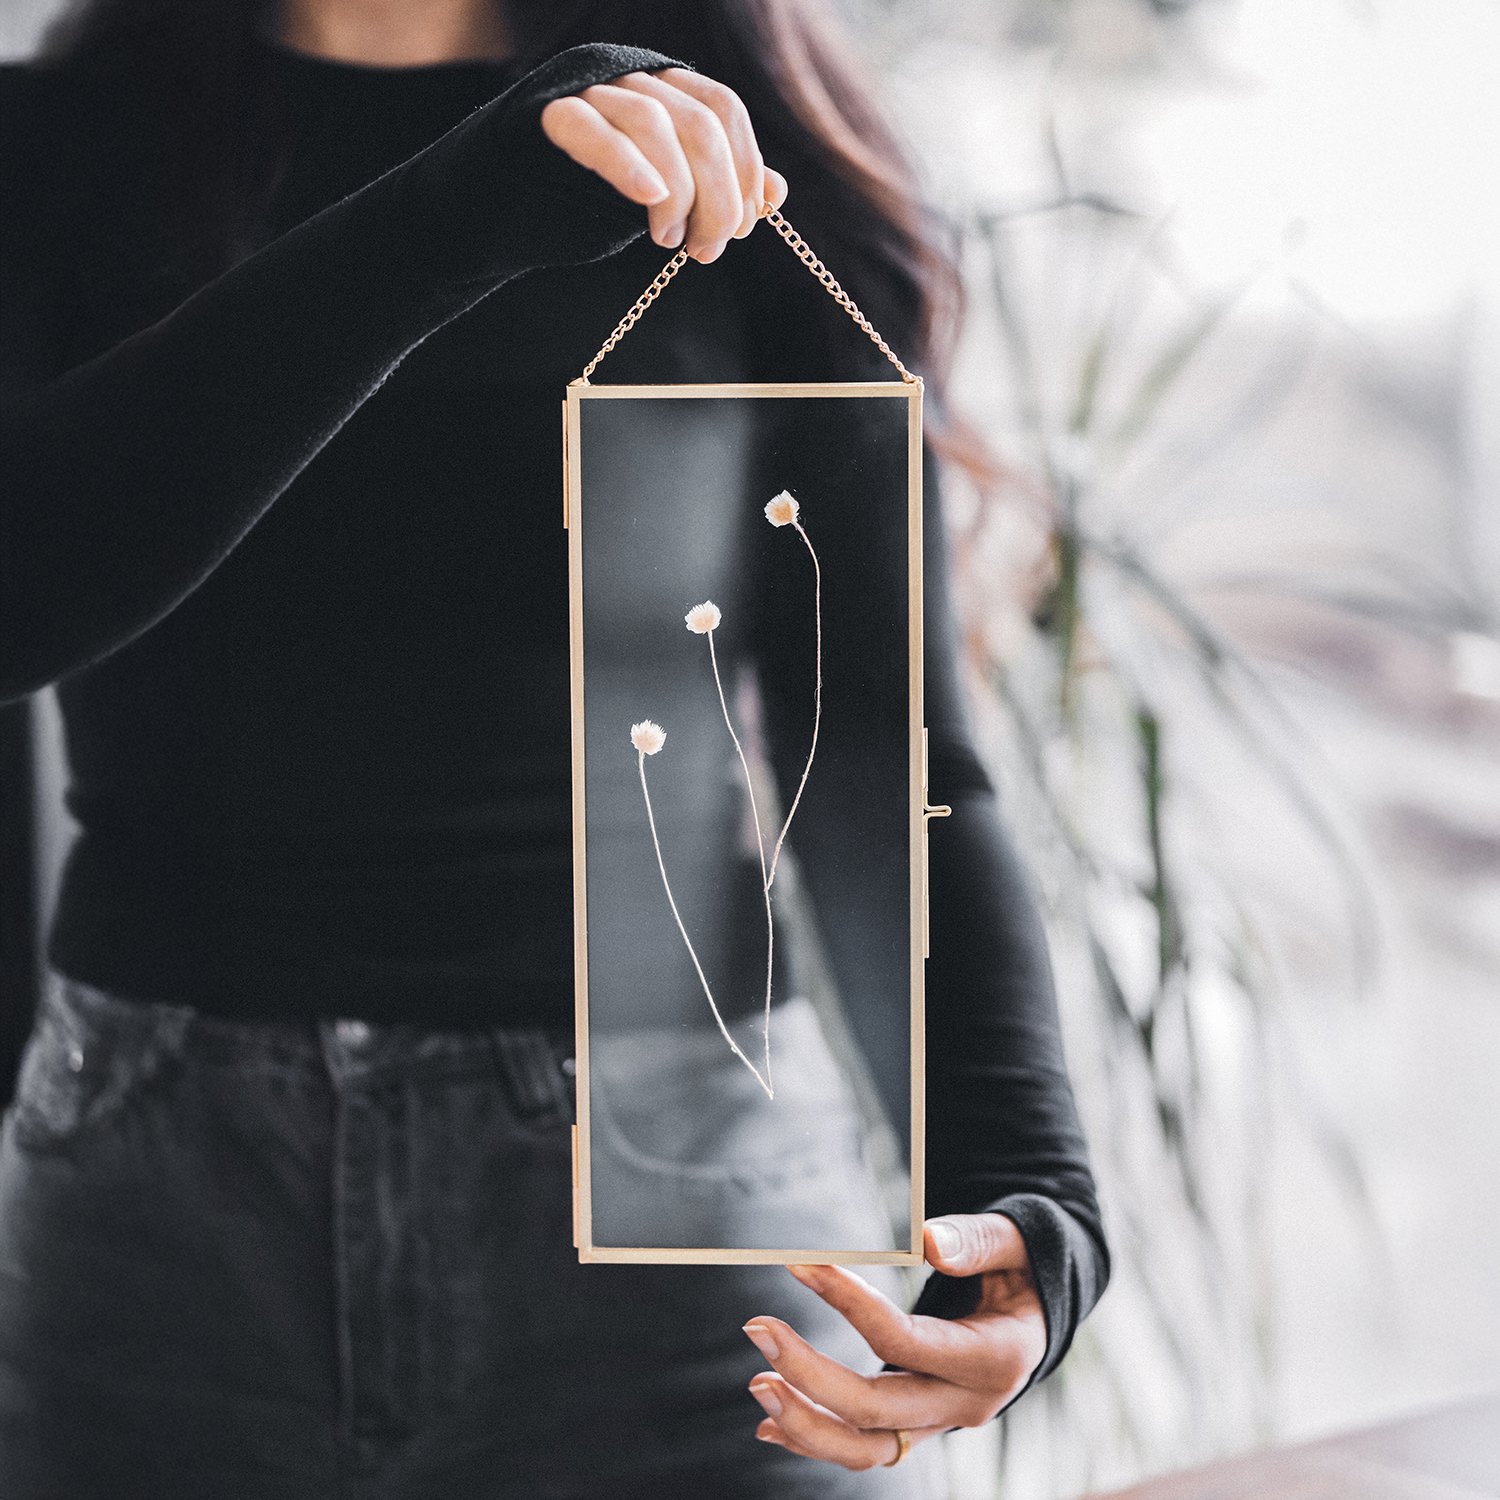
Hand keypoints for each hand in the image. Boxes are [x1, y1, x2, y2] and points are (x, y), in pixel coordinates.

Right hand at [540, 67, 788, 263]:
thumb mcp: (663, 202)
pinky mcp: (544, 115)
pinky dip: (627, 164)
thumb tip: (777, 191)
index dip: (745, 169)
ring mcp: (585, 90)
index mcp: (661, 88)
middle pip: (698, 121)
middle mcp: (628, 76)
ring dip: (677, 193)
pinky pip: (592, 129)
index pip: (723, 110)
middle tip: (708, 250)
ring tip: (668, 242)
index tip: (745, 228)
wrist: (497, 219)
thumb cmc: (581, 206)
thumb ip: (714, 191)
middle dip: (719, 195)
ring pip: (654, 124)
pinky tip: (649, 199)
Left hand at [740, 1213, 1046, 1469]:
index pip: (904, 1340)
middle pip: (876, 1409)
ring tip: (757, 1383)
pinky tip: (770, 1424)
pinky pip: (865, 1449)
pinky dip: (815, 1441)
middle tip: (757, 1326)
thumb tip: (927, 1241)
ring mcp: (942, 1425)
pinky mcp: (920, 1429)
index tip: (800, 1264)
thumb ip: (976, 1241)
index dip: (848, 1302)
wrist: (1035, 1320)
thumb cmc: (1018, 1270)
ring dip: (805, 1423)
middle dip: (810, 1373)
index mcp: (992, 1359)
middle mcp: (967, 1405)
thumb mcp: (1012, 1245)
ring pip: (866, 1449)